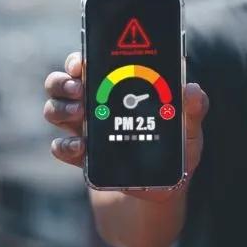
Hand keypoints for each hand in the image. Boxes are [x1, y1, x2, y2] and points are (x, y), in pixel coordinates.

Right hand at [43, 51, 208, 202]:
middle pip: (60, 82)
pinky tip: (81, 147)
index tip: (83, 63)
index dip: (78, 59)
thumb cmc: (176, 148)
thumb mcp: (189, 128)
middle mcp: (91, 102)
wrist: (162, 187)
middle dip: (63, 82)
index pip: (87, 64)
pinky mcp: (80, 155)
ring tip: (80, 115)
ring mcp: (82, 128)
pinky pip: (59, 146)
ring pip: (53, 109)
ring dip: (60, 109)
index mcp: (114, 87)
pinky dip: (65, 146)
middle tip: (79, 90)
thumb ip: (194, 108)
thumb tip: (191, 90)